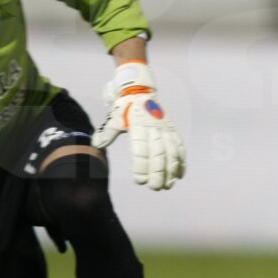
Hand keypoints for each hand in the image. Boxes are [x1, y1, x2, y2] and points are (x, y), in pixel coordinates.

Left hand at [91, 60, 185, 189]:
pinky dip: (181, 161)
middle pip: (159, 153)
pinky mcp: (172, 130)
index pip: (141, 149)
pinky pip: (179, 146)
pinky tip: (179, 175)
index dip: (141, 166)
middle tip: (154, 188)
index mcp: (139, 125)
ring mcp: (165, 129)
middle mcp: (154, 127)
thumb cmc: (124, 107)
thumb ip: (107, 133)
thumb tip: (96, 145)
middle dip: (158, 172)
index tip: (139, 181)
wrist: (140, 90)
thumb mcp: (113, 118)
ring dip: (171, 170)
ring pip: (172, 152)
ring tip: (168, 185)